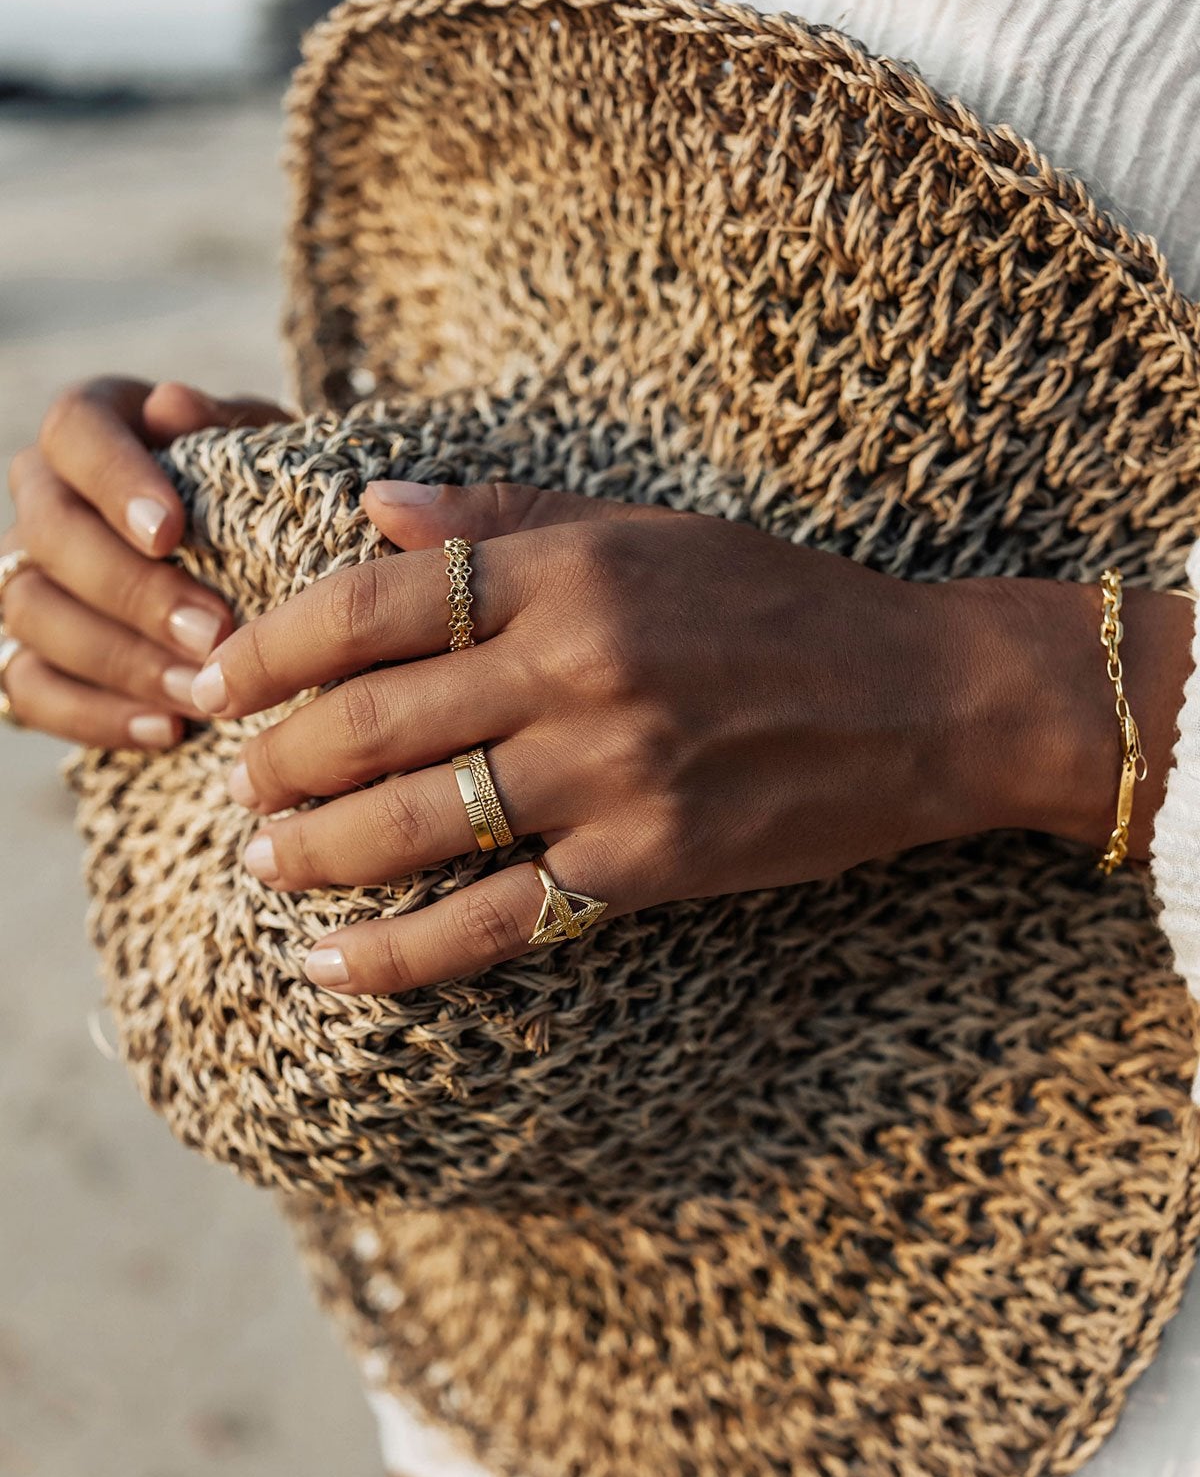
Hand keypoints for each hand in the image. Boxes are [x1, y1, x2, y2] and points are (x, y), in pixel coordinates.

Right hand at [2, 378, 286, 746]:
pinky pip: (30, 688)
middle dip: (133, 589)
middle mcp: (42, 495)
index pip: (74, 429)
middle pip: (51, 534)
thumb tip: (173, 404)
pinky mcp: (24, 649)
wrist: (258, 560)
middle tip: (214, 630)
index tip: (171, 530)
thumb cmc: (261, 495)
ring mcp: (24, 575)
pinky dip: (96, 716)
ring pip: (33, 612)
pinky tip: (170, 730)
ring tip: (202, 691)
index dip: (113, 477)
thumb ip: (229, 428)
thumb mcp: (267, 453)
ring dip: (122, 660)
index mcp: (92, 428)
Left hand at [193, 478, 1048, 995]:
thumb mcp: (649, 529)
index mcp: (570, 573)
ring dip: (313, 851)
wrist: (927, 699)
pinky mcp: (648, 868)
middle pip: (371, 721)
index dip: (270, 645)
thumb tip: (369, 509)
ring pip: (415, 827)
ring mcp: (612, 777)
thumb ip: (505, 520)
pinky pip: (496, 921)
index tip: (217, 677)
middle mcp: (578, 671)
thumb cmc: (780, 602)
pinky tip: (330, 967)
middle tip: (233, 778)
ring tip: (261, 858)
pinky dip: (401, 954)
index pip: (372, 604)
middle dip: (274, 757)